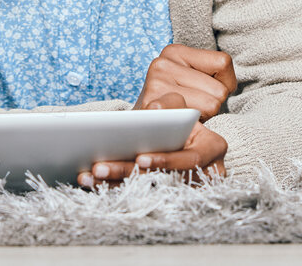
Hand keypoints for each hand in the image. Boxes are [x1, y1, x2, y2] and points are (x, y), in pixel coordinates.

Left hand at [79, 93, 227, 187]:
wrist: (182, 137)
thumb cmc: (179, 121)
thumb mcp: (178, 107)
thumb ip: (170, 104)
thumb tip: (153, 110)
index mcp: (212, 148)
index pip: (191, 159)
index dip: (165, 161)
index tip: (140, 159)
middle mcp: (205, 173)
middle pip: (163, 180)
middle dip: (128, 173)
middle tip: (100, 168)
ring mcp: (185, 188)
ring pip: (147, 190)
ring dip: (115, 183)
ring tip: (88, 175)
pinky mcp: (164, 196)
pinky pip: (138, 196)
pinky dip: (112, 187)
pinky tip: (90, 181)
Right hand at [133, 44, 237, 119]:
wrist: (141, 130)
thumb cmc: (177, 107)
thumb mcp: (195, 82)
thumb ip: (217, 79)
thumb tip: (224, 90)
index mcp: (175, 52)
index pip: (223, 62)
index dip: (224, 83)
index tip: (205, 92)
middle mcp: (163, 62)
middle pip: (220, 89)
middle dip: (212, 103)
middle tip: (191, 108)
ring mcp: (157, 82)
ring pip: (212, 105)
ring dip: (203, 116)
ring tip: (184, 116)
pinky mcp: (154, 105)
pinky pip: (195, 118)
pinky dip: (193, 124)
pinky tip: (179, 124)